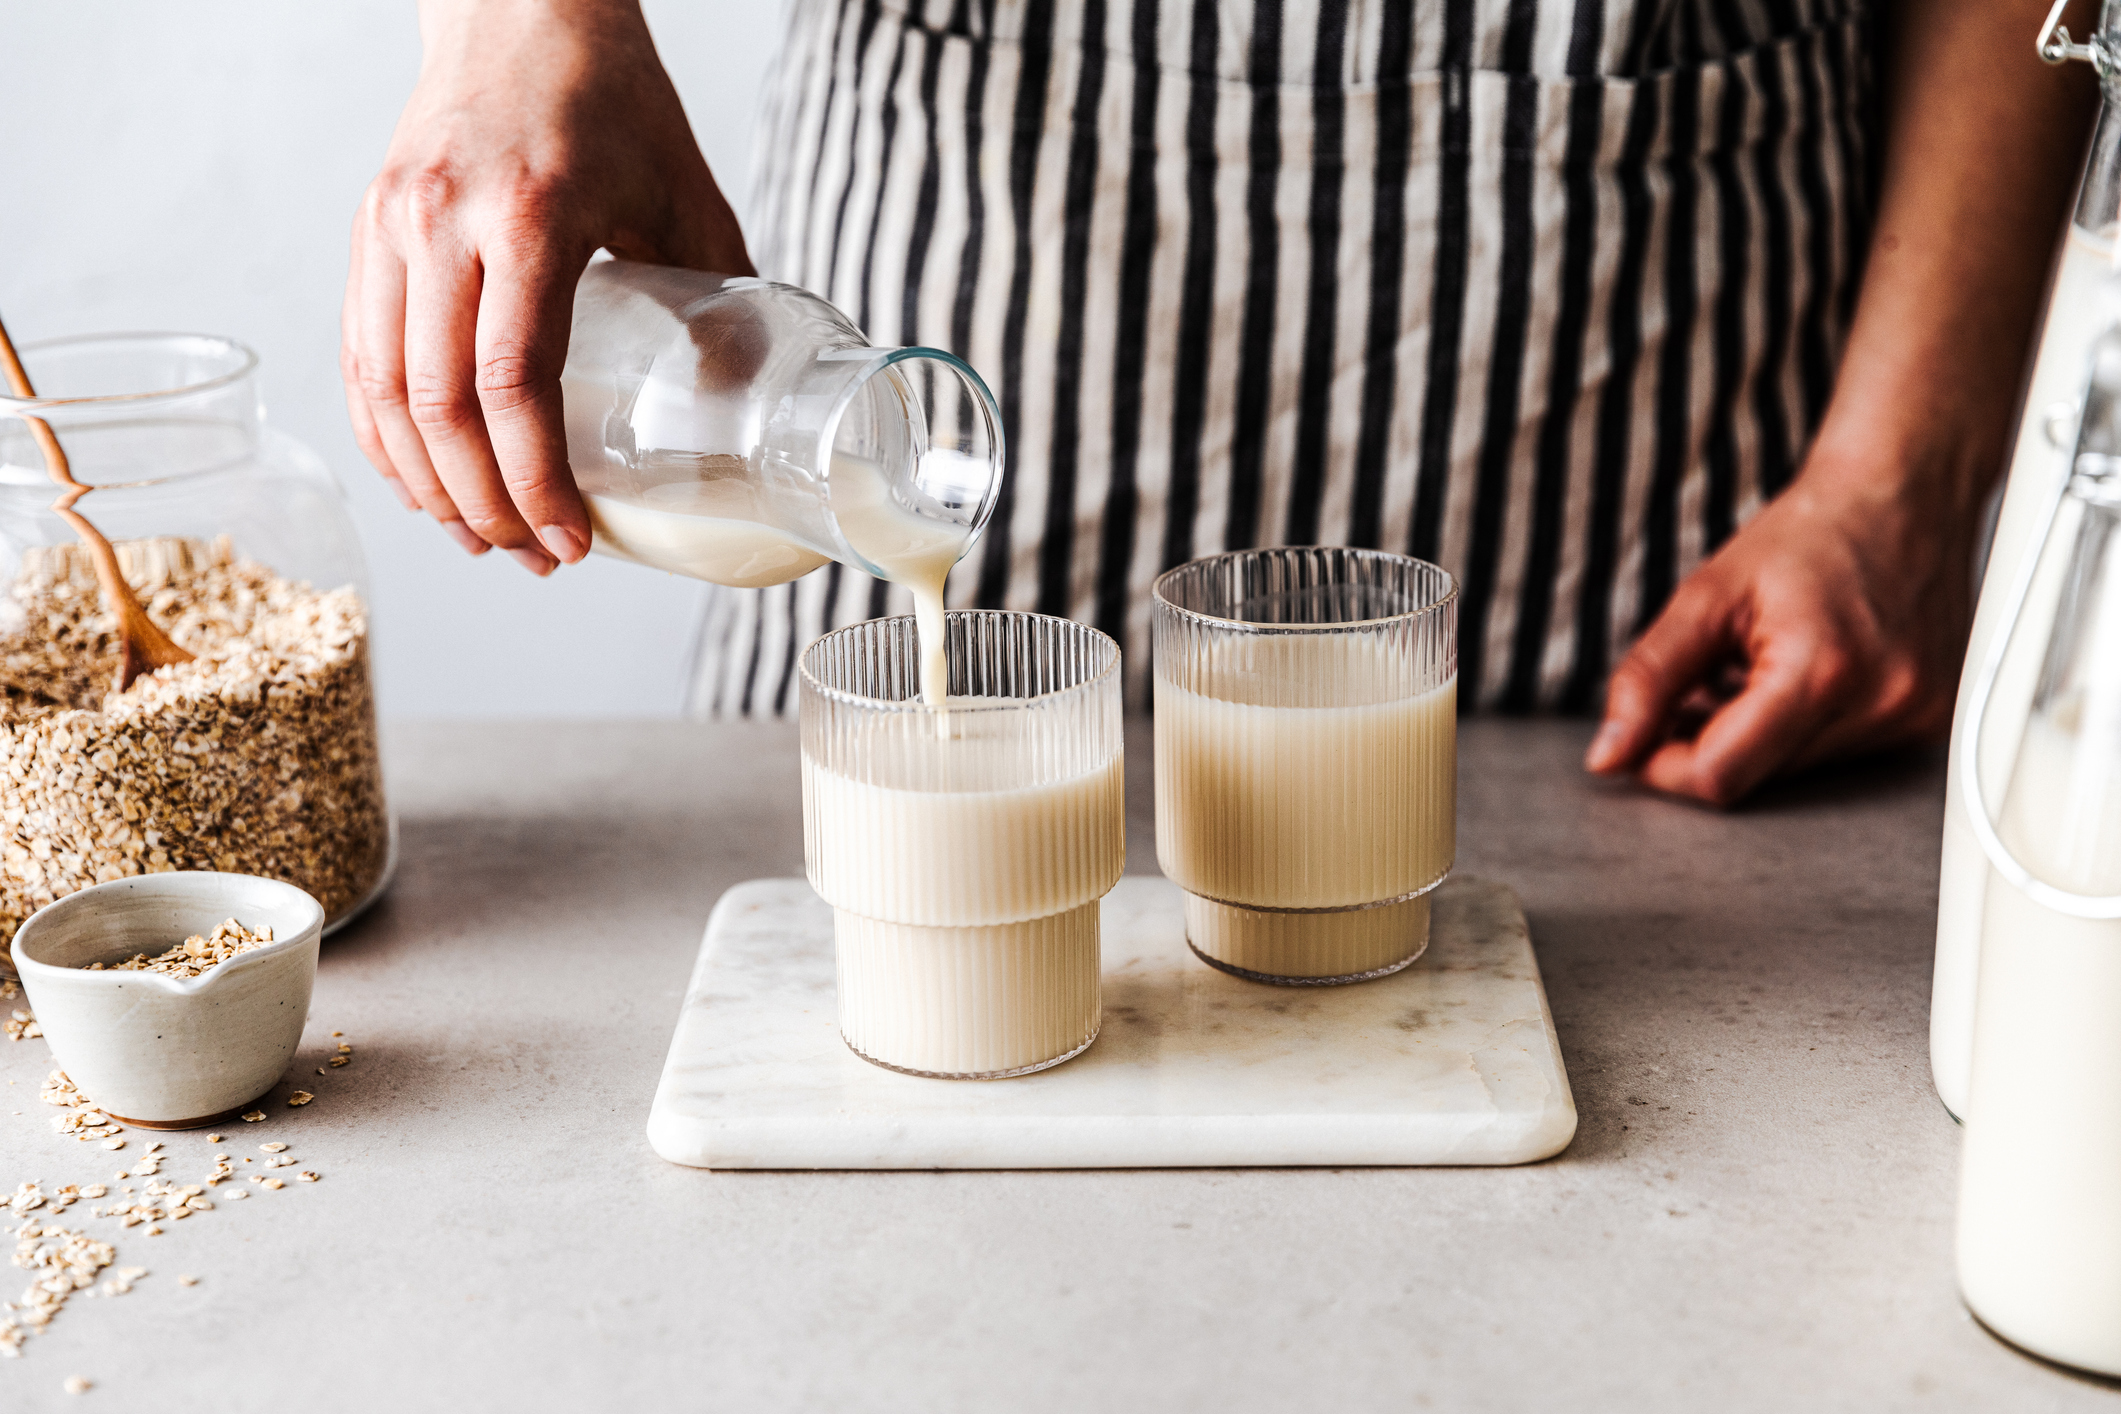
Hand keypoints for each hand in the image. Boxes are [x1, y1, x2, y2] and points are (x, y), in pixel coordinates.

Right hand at [342, 0, 750, 574]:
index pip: (512, 382)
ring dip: (429, 484)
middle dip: (485, 504)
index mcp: (529, 217)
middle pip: (439, 405)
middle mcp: (442, 222)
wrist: (522, 3)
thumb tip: (746, 405)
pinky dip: (383, 433)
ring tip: (482, 538)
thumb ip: (720, 296)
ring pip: (383, 390)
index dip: (536, 480)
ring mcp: (390, 224)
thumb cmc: (613, 96)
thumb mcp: (686, 193)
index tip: (572, 540)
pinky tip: (422, 481)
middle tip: (534, 557)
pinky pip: (357, 353)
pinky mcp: (366, 228)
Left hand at [1583, 461, 1971, 805]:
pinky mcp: (1928, 722)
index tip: (1643, 740)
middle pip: (1758, 778)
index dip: (1665, 766)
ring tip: (1754, 667)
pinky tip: (1797, 676)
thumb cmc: (1808, 536)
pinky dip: (1799, 730)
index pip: (1721, 774)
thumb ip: (1649, 680)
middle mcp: (1881, 704)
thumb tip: (1609, 754)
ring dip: (1755, 737)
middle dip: (1709, 744)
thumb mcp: (1706, 597)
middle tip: (1699, 685)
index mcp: (1822, 671)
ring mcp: (1913, 717)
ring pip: (1795, 773)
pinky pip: (1838, 756)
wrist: (1901, 496)